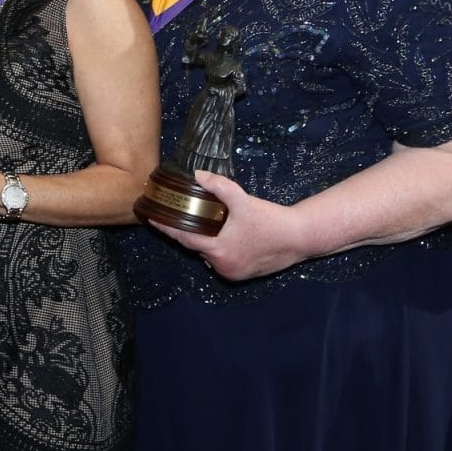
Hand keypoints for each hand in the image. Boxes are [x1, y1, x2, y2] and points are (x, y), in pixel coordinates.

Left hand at [157, 171, 311, 280]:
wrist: (300, 238)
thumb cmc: (271, 220)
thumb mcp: (244, 201)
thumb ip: (219, 186)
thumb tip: (198, 175)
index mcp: (218, 250)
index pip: (183, 239)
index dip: (166, 228)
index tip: (151, 220)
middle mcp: (222, 266)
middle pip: (197, 248)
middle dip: (189, 233)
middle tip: (180, 217)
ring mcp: (233, 273)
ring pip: (210, 255)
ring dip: (207, 242)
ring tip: (204, 225)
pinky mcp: (243, 275)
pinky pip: (223, 261)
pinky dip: (220, 250)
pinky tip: (223, 237)